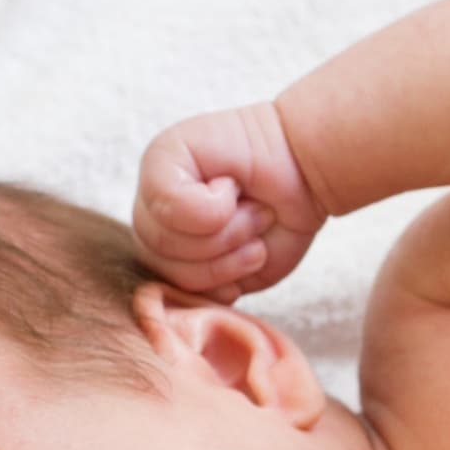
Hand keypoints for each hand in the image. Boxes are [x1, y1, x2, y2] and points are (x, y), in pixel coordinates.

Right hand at [131, 102, 325, 301]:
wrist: (299, 167)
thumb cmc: (248, 149)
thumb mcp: (186, 147)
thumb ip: (166, 195)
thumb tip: (189, 244)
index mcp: (150, 191)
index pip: (156, 225)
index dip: (204, 211)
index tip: (231, 183)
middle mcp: (157, 226)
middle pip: (168, 254)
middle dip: (226, 232)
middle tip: (255, 206)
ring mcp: (181, 257)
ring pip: (186, 281)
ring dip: (235, 255)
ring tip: (257, 224)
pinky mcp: (210, 283)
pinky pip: (205, 301)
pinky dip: (235, 281)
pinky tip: (254, 253)